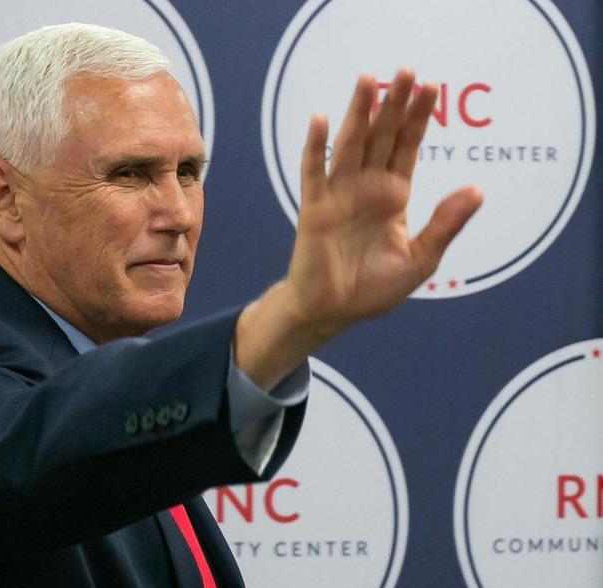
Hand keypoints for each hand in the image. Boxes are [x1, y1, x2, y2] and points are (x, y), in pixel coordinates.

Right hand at [285, 69, 482, 335]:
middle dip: (394, 105)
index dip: (418, 118)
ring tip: (369, 81)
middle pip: (382, 137)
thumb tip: (477, 190)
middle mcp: (366, 188)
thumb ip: (445, 224)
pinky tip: (320, 120)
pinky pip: (314, 172)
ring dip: (359, 113)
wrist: (332, 312)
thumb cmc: (372, 289)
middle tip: (406, 71)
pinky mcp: (314, 209)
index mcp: (393, 197)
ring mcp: (339, 196)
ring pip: (350, 145)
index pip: (407, 148)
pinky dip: (315, 147)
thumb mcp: (420, 259)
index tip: (431, 87)